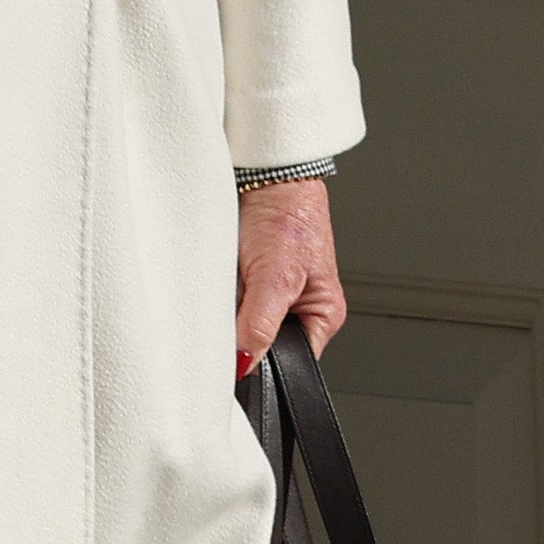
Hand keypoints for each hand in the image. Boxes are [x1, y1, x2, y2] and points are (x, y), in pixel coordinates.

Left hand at [236, 175, 347, 377]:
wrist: (268, 178)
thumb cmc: (291, 218)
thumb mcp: (275, 278)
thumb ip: (261, 325)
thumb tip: (244, 364)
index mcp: (322, 317)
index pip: (291, 364)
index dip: (263, 365)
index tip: (237, 357)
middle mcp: (299, 312)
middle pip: (263, 348)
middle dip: (244, 334)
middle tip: (237, 307)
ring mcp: (273, 300)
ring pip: (243, 328)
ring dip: (230, 315)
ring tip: (235, 287)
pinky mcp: (250, 286)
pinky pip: (230, 307)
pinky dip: (221, 299)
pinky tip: (225, 282)